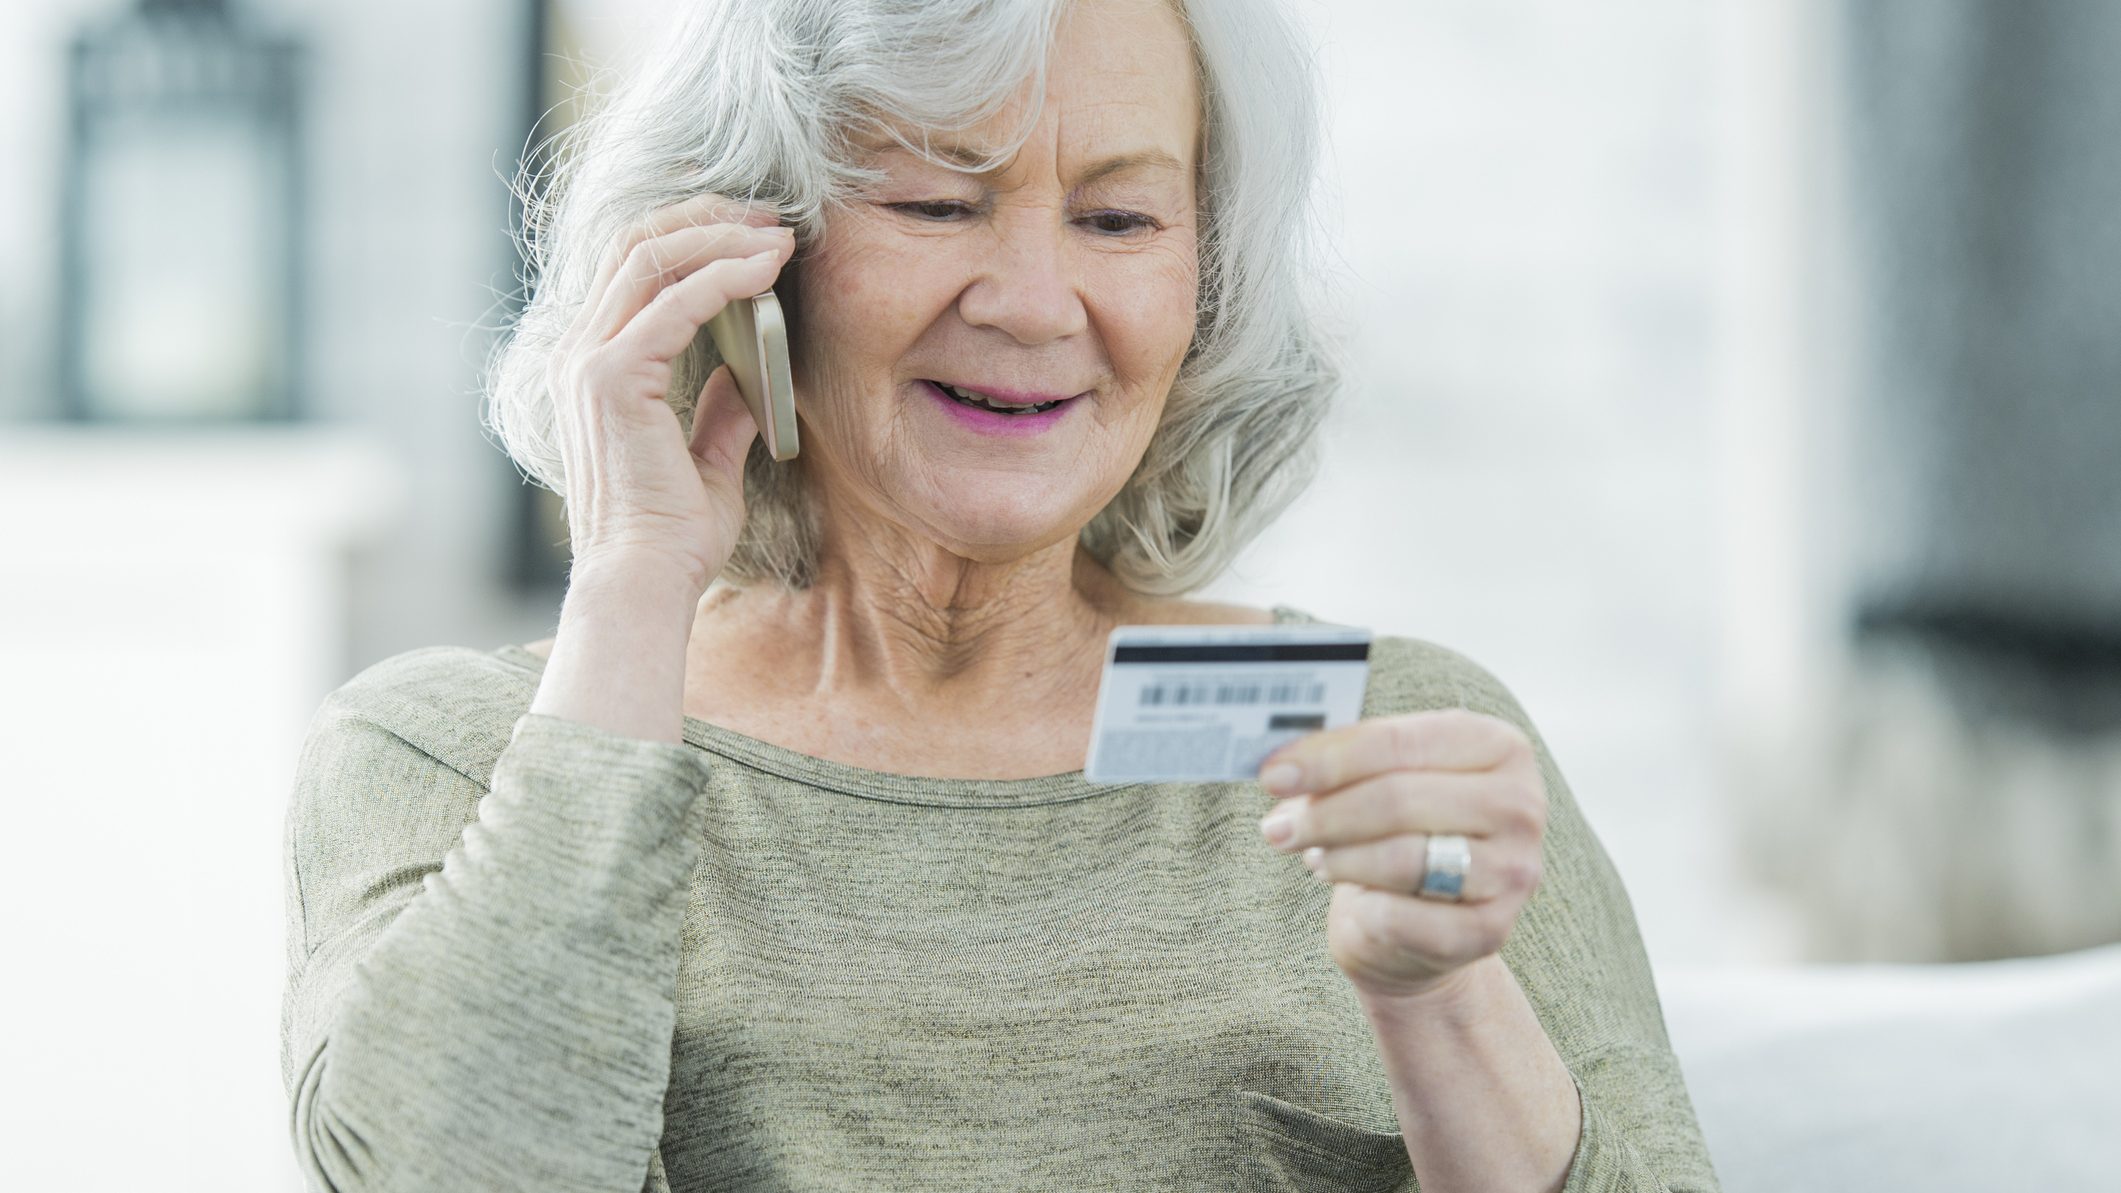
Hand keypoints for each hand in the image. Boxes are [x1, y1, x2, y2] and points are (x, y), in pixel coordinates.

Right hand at [544, 190, 797, 588]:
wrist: (647, 580)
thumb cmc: (673, 537)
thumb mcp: (708, 463)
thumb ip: (720, 414)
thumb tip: (745, 376)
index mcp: (593, 366)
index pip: (632, 269)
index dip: (693, 237)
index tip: (756, 235)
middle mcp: (579, 353)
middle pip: (635, 244)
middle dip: (706, 219)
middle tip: (771, 217)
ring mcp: (589, 361)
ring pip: (650, 257)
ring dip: (720, 236)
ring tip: (778, 235)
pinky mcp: (613, 377)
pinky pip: (675, 301)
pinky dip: (724, 276)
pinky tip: (767, 270)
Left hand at [1256, 709, 1548, 1000]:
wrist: (1426, 928)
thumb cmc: (1402, 835)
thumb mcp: (1384, 782)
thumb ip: (1346, 762)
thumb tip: (1281, 765)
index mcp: (1498, 745)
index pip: (1399, 741)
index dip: (1328, 758)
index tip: (1272, 774)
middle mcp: (1519, 804)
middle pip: (1398, 799)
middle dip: (1325, 813)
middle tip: (1275, 828)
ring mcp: (1514, 870)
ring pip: (1401, 858)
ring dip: (1338, 857)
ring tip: (1312, 855)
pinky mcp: (1492, 930)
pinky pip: (1403, 917)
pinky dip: (1363, 908)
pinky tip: (1352, 898)